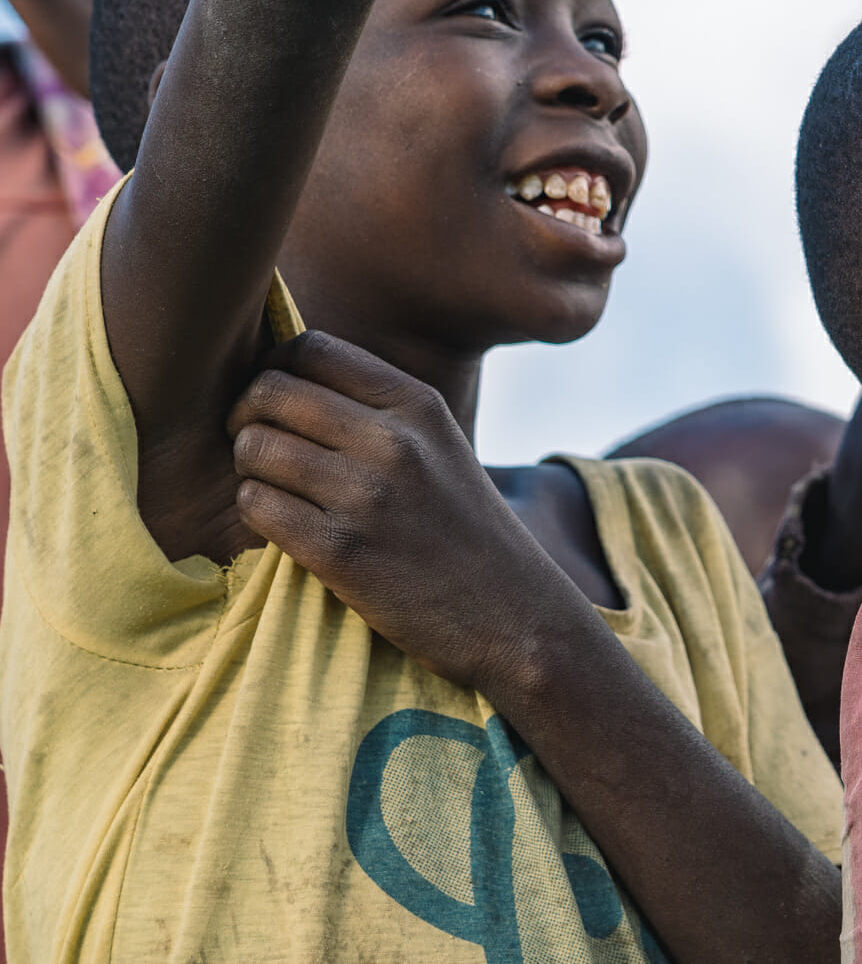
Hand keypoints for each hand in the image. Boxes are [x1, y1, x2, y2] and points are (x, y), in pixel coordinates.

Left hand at [228, 331, 582, 692]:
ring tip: (277, 490)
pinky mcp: (340, 552)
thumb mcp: (440, 447)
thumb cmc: (464, 530)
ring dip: (250, 470)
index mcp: (418, 404)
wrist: (512, 616)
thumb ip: (376, 409)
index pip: (311, 348)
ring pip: (253, 448)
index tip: (276, 404)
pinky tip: (287, 526)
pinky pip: (256, 505)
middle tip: (258, 448)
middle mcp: (393, 441)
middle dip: (246, 417)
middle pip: (270, 392)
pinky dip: (257, 513)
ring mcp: (366, 496)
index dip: (274, 369)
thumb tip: (283, 377)